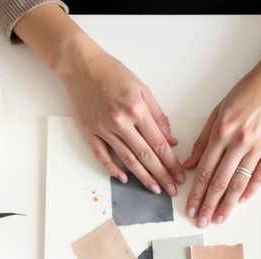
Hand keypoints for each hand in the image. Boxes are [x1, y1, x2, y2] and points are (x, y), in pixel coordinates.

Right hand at [60, 50, 184, 195]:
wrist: (80, 66)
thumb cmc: (112, 73)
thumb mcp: (142, 89)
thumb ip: (158, 116)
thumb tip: (170, 140)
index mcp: (137, 110)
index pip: (158, 144)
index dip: (171, 163)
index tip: (180, 176)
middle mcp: (121, 122)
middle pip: (146, 156)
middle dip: (162, 176)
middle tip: (172, 190)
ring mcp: (104, 129)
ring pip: (127, 160)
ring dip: (142, 177)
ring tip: (155, 189)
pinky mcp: (90, 132)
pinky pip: (102, 155)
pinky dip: (113, 169)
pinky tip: (124, 179)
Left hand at [184, 29, 260, 225]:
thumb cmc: (247, 93)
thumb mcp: (219, 111)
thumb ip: (204, 140)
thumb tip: (189, 164)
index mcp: (221, 131)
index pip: (204, 169)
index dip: (196, 192)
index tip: (190, 207)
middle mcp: (238, 141)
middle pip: (220, 181)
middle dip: (209, 204)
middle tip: (201, 220)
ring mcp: (258, 146)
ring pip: (239, 182)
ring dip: (227, 203)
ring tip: (219, 218)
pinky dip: (250, 190)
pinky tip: (240, 201)